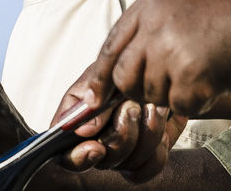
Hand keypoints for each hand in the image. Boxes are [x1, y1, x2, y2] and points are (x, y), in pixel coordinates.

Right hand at [53, 72, 186, 183]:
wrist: (156, 66)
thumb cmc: (123, 65)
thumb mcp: (105, 71)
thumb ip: (93, 94)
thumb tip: (83, 130)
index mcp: (77, 125)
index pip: (67, 156)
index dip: (79, 157)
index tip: (97, 147)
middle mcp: (98, 144)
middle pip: (105, 161)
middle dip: (122, 133)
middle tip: (132, 107)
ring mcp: (123, 153)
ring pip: (130, 164)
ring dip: (146, 133)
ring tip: (153, 106)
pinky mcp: (148, 154)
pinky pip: (152, 166)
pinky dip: (159, 145)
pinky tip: (163, 122)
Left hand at [67, 0, 230, 118]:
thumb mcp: (186, 0)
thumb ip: (156, 22)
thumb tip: (132, 52)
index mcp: (150, 5)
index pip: (111, 46)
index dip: (102, 75)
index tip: (95, 97)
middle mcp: (153, 27)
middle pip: (125, 77)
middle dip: (142, 89)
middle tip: (172, 83)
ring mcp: (170, 51)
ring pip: (153, 95)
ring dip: (176, 93)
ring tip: (206, 69)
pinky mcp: (191, 76)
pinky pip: (181, 105)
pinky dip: (199, 100)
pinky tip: (218, 78)